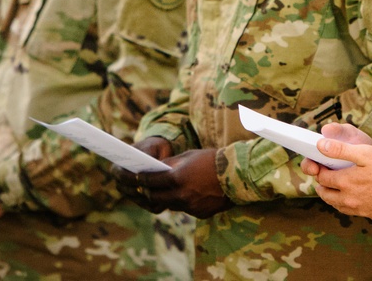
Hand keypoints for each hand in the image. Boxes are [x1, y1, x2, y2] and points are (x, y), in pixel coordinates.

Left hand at [114, 140, 231, 218]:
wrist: (237, 175)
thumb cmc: (213, 160)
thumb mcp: (189, 156)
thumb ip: (172, 165)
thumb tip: (157, 169)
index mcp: (176, 178)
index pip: (151, 181)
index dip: (140, 179)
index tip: (134, 176)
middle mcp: (181, 195)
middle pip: (156, 197)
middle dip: (147, 191)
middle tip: (141, 188)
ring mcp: (190, 207)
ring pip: (170, 204)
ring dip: (164, 198)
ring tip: (160, 191)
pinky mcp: (200, 214)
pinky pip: (185, 209)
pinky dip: (181, 202)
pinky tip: (183, 194)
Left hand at [300, 122, 371, 220]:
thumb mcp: (365, 153)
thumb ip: (340, 150)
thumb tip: (320, 146)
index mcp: (345, 182)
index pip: (322, 178)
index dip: (319, 170)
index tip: (320, 164)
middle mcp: (349, 199)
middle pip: (326, 195)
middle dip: (322, 185)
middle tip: (323, 177)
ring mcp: (360, 209)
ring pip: (337, 205)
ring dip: (332, 196)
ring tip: (334, 187)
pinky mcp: (371, 215)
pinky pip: (352, 211)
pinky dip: (346, 204)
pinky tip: (352, 197)